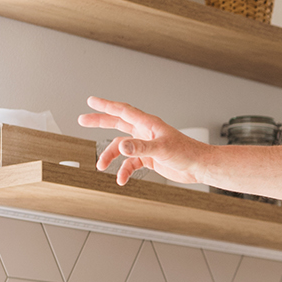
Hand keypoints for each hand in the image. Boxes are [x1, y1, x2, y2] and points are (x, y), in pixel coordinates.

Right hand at [78, 97, 206, 185]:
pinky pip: (130, 163)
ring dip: (110, 156)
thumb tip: (122, 147)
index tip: (91, 101)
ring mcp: (146, 145)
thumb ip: (140, 148)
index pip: (123, 111)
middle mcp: (145, 132)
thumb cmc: (187, 152)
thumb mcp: (161, 149)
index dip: (106, 105)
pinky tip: (121, 179)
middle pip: (117, 123)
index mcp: (148, 124)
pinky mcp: (149, 158)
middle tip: (82, 120)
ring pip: (121, 148)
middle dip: (99, 121)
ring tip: (101, 166)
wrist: (199, 166)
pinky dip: (124, 171)